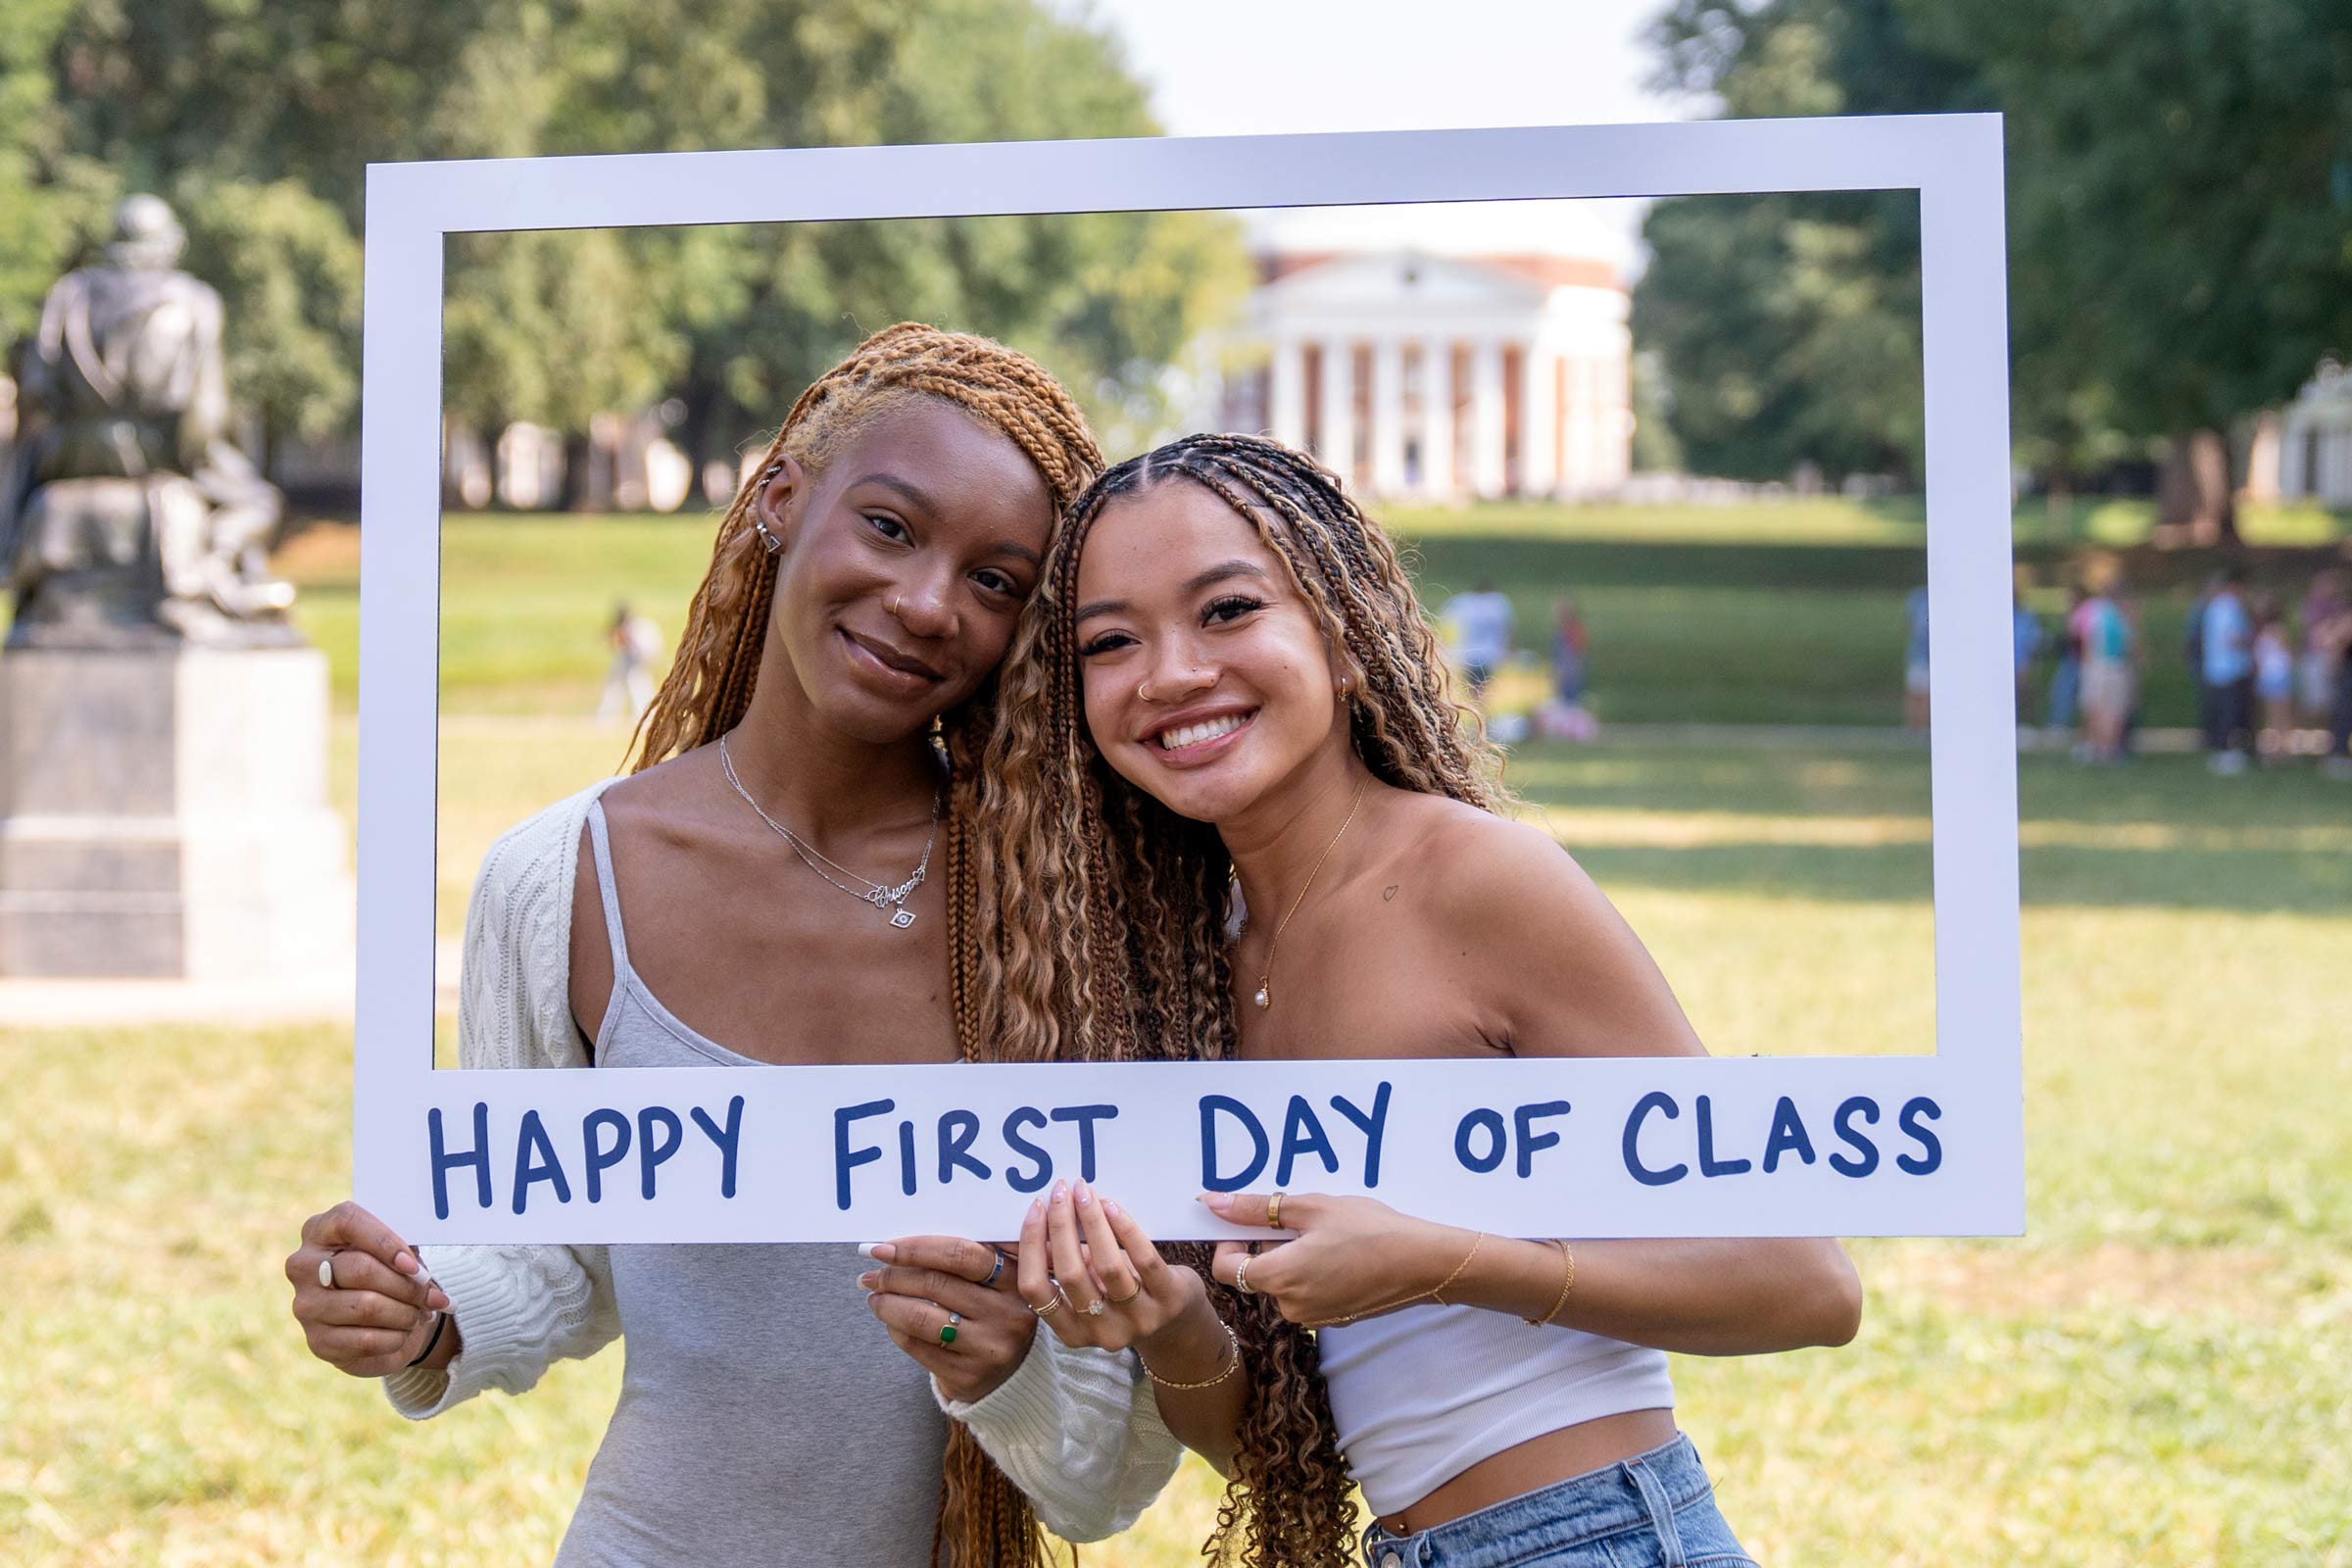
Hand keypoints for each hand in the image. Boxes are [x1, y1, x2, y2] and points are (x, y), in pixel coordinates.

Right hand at [287, 1201, 449, 1376]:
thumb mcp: (395, 1251)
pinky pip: (365, 1340)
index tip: (414, 1266)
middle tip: (434, 1297)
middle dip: (407, 1286)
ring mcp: (306, 1305)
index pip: (348, 1222)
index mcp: (320, 1230)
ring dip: (405, 1313)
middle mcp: (303, 1265)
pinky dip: (395, 1337)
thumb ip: (406, 1253)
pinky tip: (404, 1332)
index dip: (386, 1242)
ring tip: (421, 1314)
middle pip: (361, 1269)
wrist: (371, 1319)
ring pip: (366, 1306)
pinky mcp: (316, 1341)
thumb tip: (421, 1276)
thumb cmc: (386, 1272)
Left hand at [859, 1235, 1035, 1404]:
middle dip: (894, 1276)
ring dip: (887, 1304)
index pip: (961, 1254)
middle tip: (871, 1275)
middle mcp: (1008, 1313)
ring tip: (875, 1297)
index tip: (883, 1249)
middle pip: (936, 1284)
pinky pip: (917, 1346)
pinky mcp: (968, 1374)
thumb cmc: (992, 1311)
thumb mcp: (996, 1280)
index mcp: (1016, 1277)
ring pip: (920, 1317)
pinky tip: (890, 1321)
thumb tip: (896, 1244)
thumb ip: (964, 1257)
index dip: (916, 1249)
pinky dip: (895, 1329)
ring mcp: (989, 1346)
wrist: (1010, 1371)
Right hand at [1019, 1179, 1212, 1361]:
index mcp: (1072, 1331)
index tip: (1036, 1208)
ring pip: (1108, 1266)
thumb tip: (1032, 1220)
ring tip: (1085, 1193)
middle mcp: (1103, 1332)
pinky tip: (1112, 1206)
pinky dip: (1125, 1229)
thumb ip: (1059, 1262)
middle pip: (1071, 1275)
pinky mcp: (1168, 1299)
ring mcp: (1138, 1319)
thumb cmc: (1121, 1295)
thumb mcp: (1088, 1285)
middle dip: (1061, 1226)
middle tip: (1060, 1191)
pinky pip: (1144, 1260)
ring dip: (1092, 1222)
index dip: (1031, 1246)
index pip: (1036, 1291)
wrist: (1177, 1321)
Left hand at [1203, 1190, 1469, 1326]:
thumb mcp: (1311, 1208)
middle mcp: (1290, 1306)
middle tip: (1299, 1219)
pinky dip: (1313, 1272)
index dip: (1229, 1242)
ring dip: (1293, 1258)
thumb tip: (1212, 1204)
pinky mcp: (1335, 1319)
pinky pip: (1308, 1293)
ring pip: (1284, 1283)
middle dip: (1268, 1246)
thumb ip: (1257, 1209)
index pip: (1225, 1269)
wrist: (1424, 1263)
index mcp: (1279, 1278)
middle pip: (1257, 1275)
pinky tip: (1342, 1253)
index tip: (1249, 1222)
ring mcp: (1314, 1317)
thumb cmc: (1369, 1229)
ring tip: (1327, 1234)